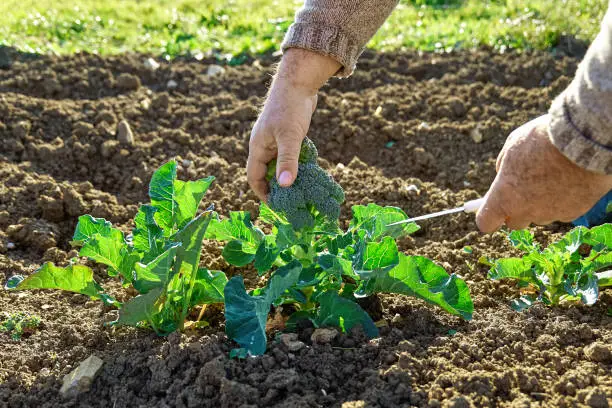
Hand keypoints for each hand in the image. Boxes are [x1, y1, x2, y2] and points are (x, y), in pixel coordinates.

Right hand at [247, 49, 340, 200]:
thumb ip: (288, 160)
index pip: (253, 177)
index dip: (262, 192)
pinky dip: (297, 164)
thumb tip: (285, 185)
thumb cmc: (290, 107)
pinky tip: (309, 170)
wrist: (298, 81)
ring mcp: (275, 140)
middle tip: (292, 201)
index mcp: (258, 147)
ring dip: (288, 176)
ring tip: (302, 190)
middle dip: (277, 188)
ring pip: (279, 164)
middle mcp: (264, 145)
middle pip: (266, 173)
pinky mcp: (287, 135)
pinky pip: (289, 155)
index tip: (276, 205)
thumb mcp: (290, 136)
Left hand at [476, 115, 611, 231]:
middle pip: (515, 223)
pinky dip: (563, 201)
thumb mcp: (512, 146)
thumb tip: (504, 176)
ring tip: (552, 178)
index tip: (490, 211)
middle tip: (524, 189)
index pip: (486, 222)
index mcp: (504, 197)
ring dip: (541, 204)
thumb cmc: (543, 139)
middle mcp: (526, 211)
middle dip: (516, 210)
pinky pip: (562, 211)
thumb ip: (504, 167)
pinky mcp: (573, 213)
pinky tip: (569, 181)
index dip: (487, 217)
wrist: (585, 140)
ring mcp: (550, 214)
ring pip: (540, 216)